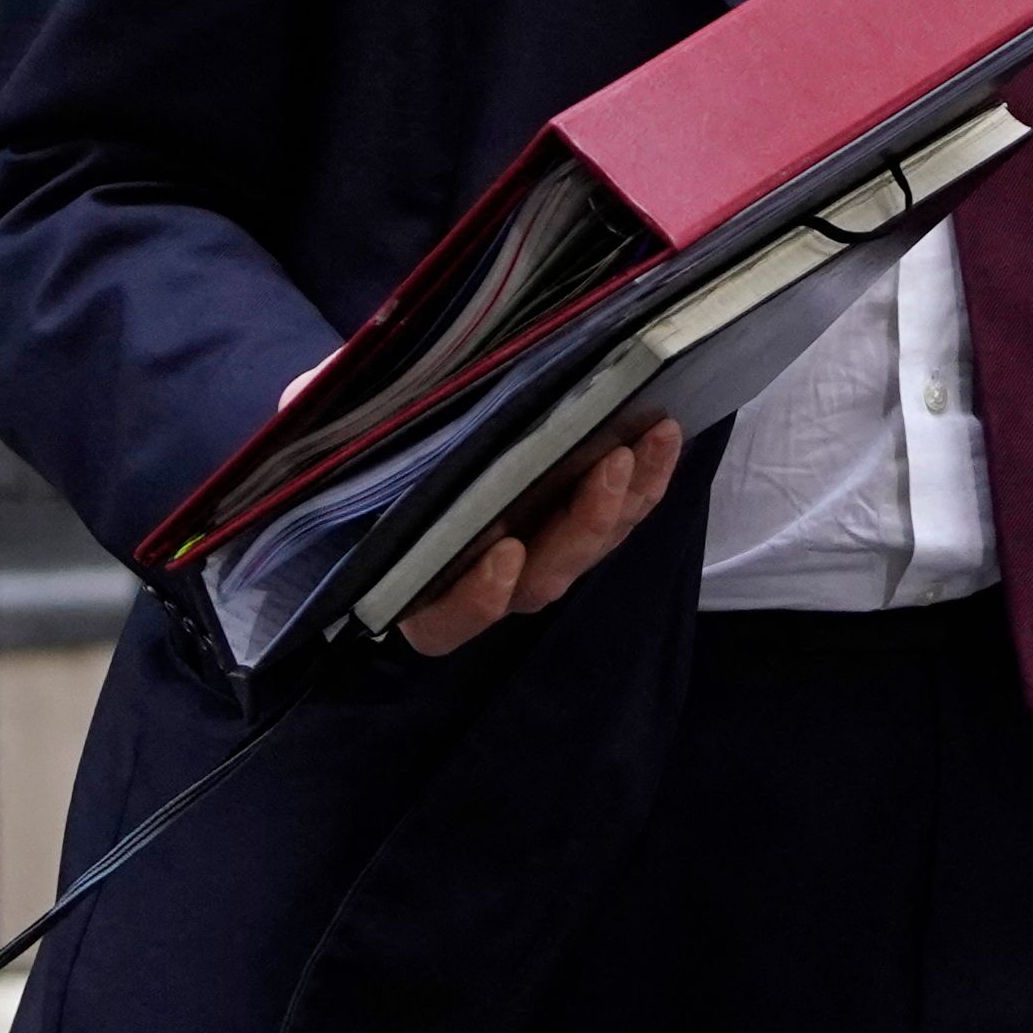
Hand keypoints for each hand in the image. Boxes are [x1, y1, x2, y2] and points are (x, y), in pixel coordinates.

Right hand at [397, 418, 685, 656]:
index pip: (445, 621)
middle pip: (539, 581)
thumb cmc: (374, 462)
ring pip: (587, 550)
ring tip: (651, 438)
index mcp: (422, 587)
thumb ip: (378, 456)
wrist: (406, 445)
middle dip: (582, 524)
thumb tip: (370, 411)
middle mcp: (485, 584)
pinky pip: (616, 521)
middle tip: (609, 463)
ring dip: (625, 498)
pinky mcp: (576, 531)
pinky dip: (643, 481)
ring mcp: (536, 559)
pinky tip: (663, 435)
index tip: (504, 553)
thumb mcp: (369, 461)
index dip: (476, 599)